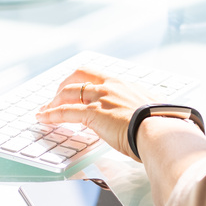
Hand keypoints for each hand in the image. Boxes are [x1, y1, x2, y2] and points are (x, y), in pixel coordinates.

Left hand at [35, 66, 151, 159]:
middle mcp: (110, 86)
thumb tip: (147, 118)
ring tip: (44, 110)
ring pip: (68, 93)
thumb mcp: (151, 110)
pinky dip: (51, 114)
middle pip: (79, 76)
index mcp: (125, 84)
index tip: (77, 88)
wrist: (161, 130)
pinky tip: (43, 118)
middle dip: (64, 85)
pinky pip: (65, 111)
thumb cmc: (162, 125)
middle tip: (56, 96)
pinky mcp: (92, 113)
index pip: (98, 76)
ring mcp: (100, 98)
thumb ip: (142, 110)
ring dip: (53, 101)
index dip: (83, 81)